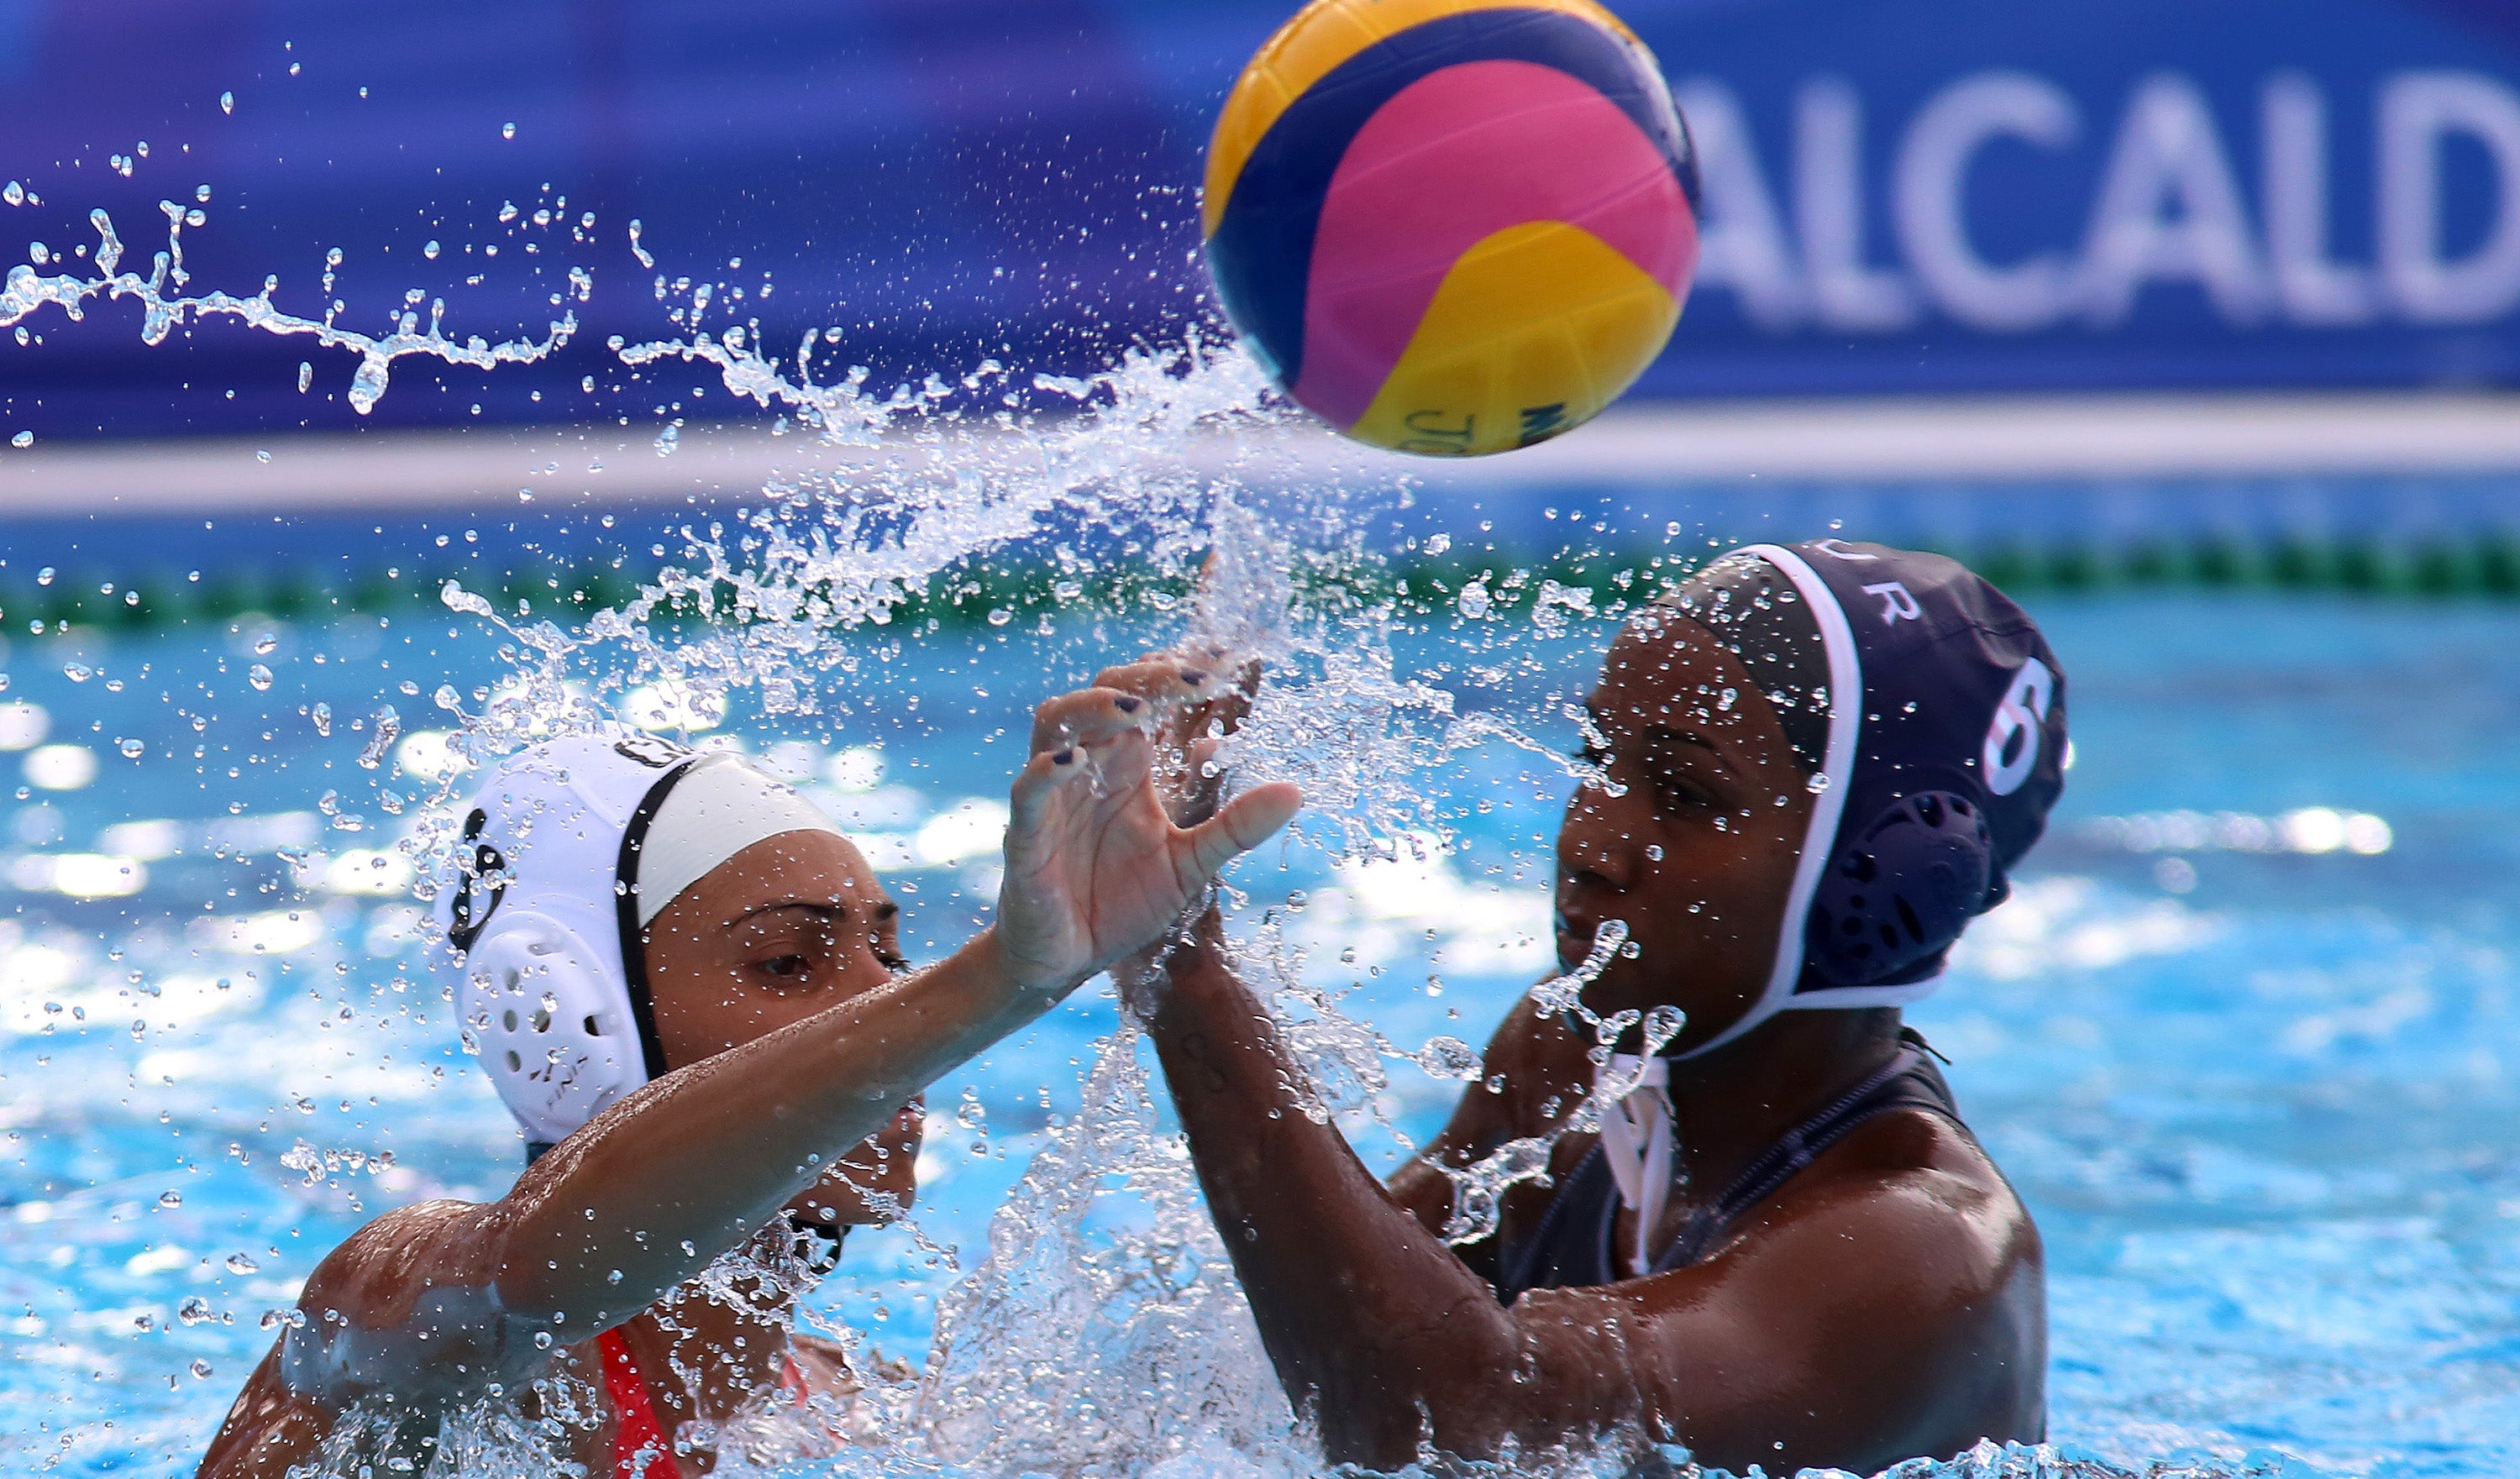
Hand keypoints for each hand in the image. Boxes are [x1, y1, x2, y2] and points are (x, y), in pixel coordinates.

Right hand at [994, 685, 1298, 996]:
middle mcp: (1088, 768)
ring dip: (1091, 707)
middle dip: (1145, 678)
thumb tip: (1295, 792)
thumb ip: (1235, 827)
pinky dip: (1046, 770)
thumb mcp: (1190, 863)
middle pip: (1103, 693)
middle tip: (1194, 679)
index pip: (1145, 695)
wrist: (1068, 961)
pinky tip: (1075, 763)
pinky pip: (1028, 789)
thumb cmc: (1121, 903)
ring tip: (1135, 709)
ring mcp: (1052, 795)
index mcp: (1127, 766)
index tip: (1222, 669)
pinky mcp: (1026, 834)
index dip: (1176, 674)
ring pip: (1054, 722)